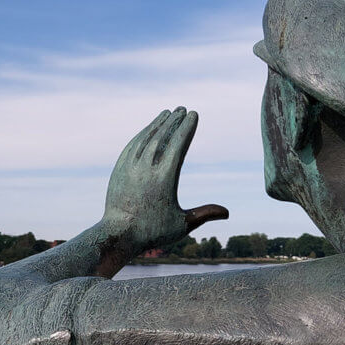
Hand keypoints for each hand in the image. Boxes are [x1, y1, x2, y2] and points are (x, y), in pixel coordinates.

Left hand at [103, 106, 227, 250]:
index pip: (178, 145)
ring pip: (145, 139)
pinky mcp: (119, 170)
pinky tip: (148, 130)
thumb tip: (227, 212)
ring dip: (157, 124)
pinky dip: (142, 135)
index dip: (187, 128)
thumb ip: (204, 214)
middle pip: (162, 137)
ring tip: (167, 113)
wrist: (118, 235)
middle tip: (183, 109)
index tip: (194, 115)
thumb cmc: (152, 232)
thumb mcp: (182, 225)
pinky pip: (132, 146)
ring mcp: (130, 168)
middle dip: (174, 121)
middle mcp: (146, 169)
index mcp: (165, 178)